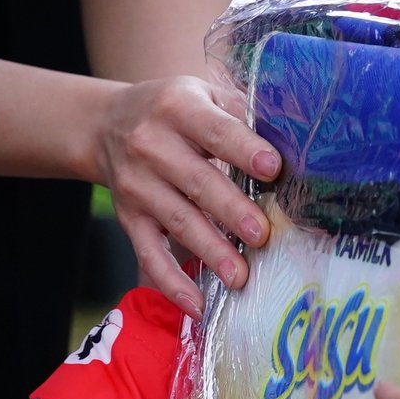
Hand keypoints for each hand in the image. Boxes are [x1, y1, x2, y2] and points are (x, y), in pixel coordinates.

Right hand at [94, 74, 278, 314]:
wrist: (105, 125)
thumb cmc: (172, 110)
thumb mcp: (200, 93)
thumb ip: (240, 111)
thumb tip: (294, 135)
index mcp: (177, 107)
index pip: (214, 130)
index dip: (243, 149)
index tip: (273, 169)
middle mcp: (152, 145)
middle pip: (197, 181)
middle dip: (231, 209)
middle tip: (262, 234)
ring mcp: (137, 185)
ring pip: (178, 220)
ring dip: (210, 250)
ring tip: (240, 276)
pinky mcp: (129, 218)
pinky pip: (149, 254)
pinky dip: (172, 282)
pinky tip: (196, 305)